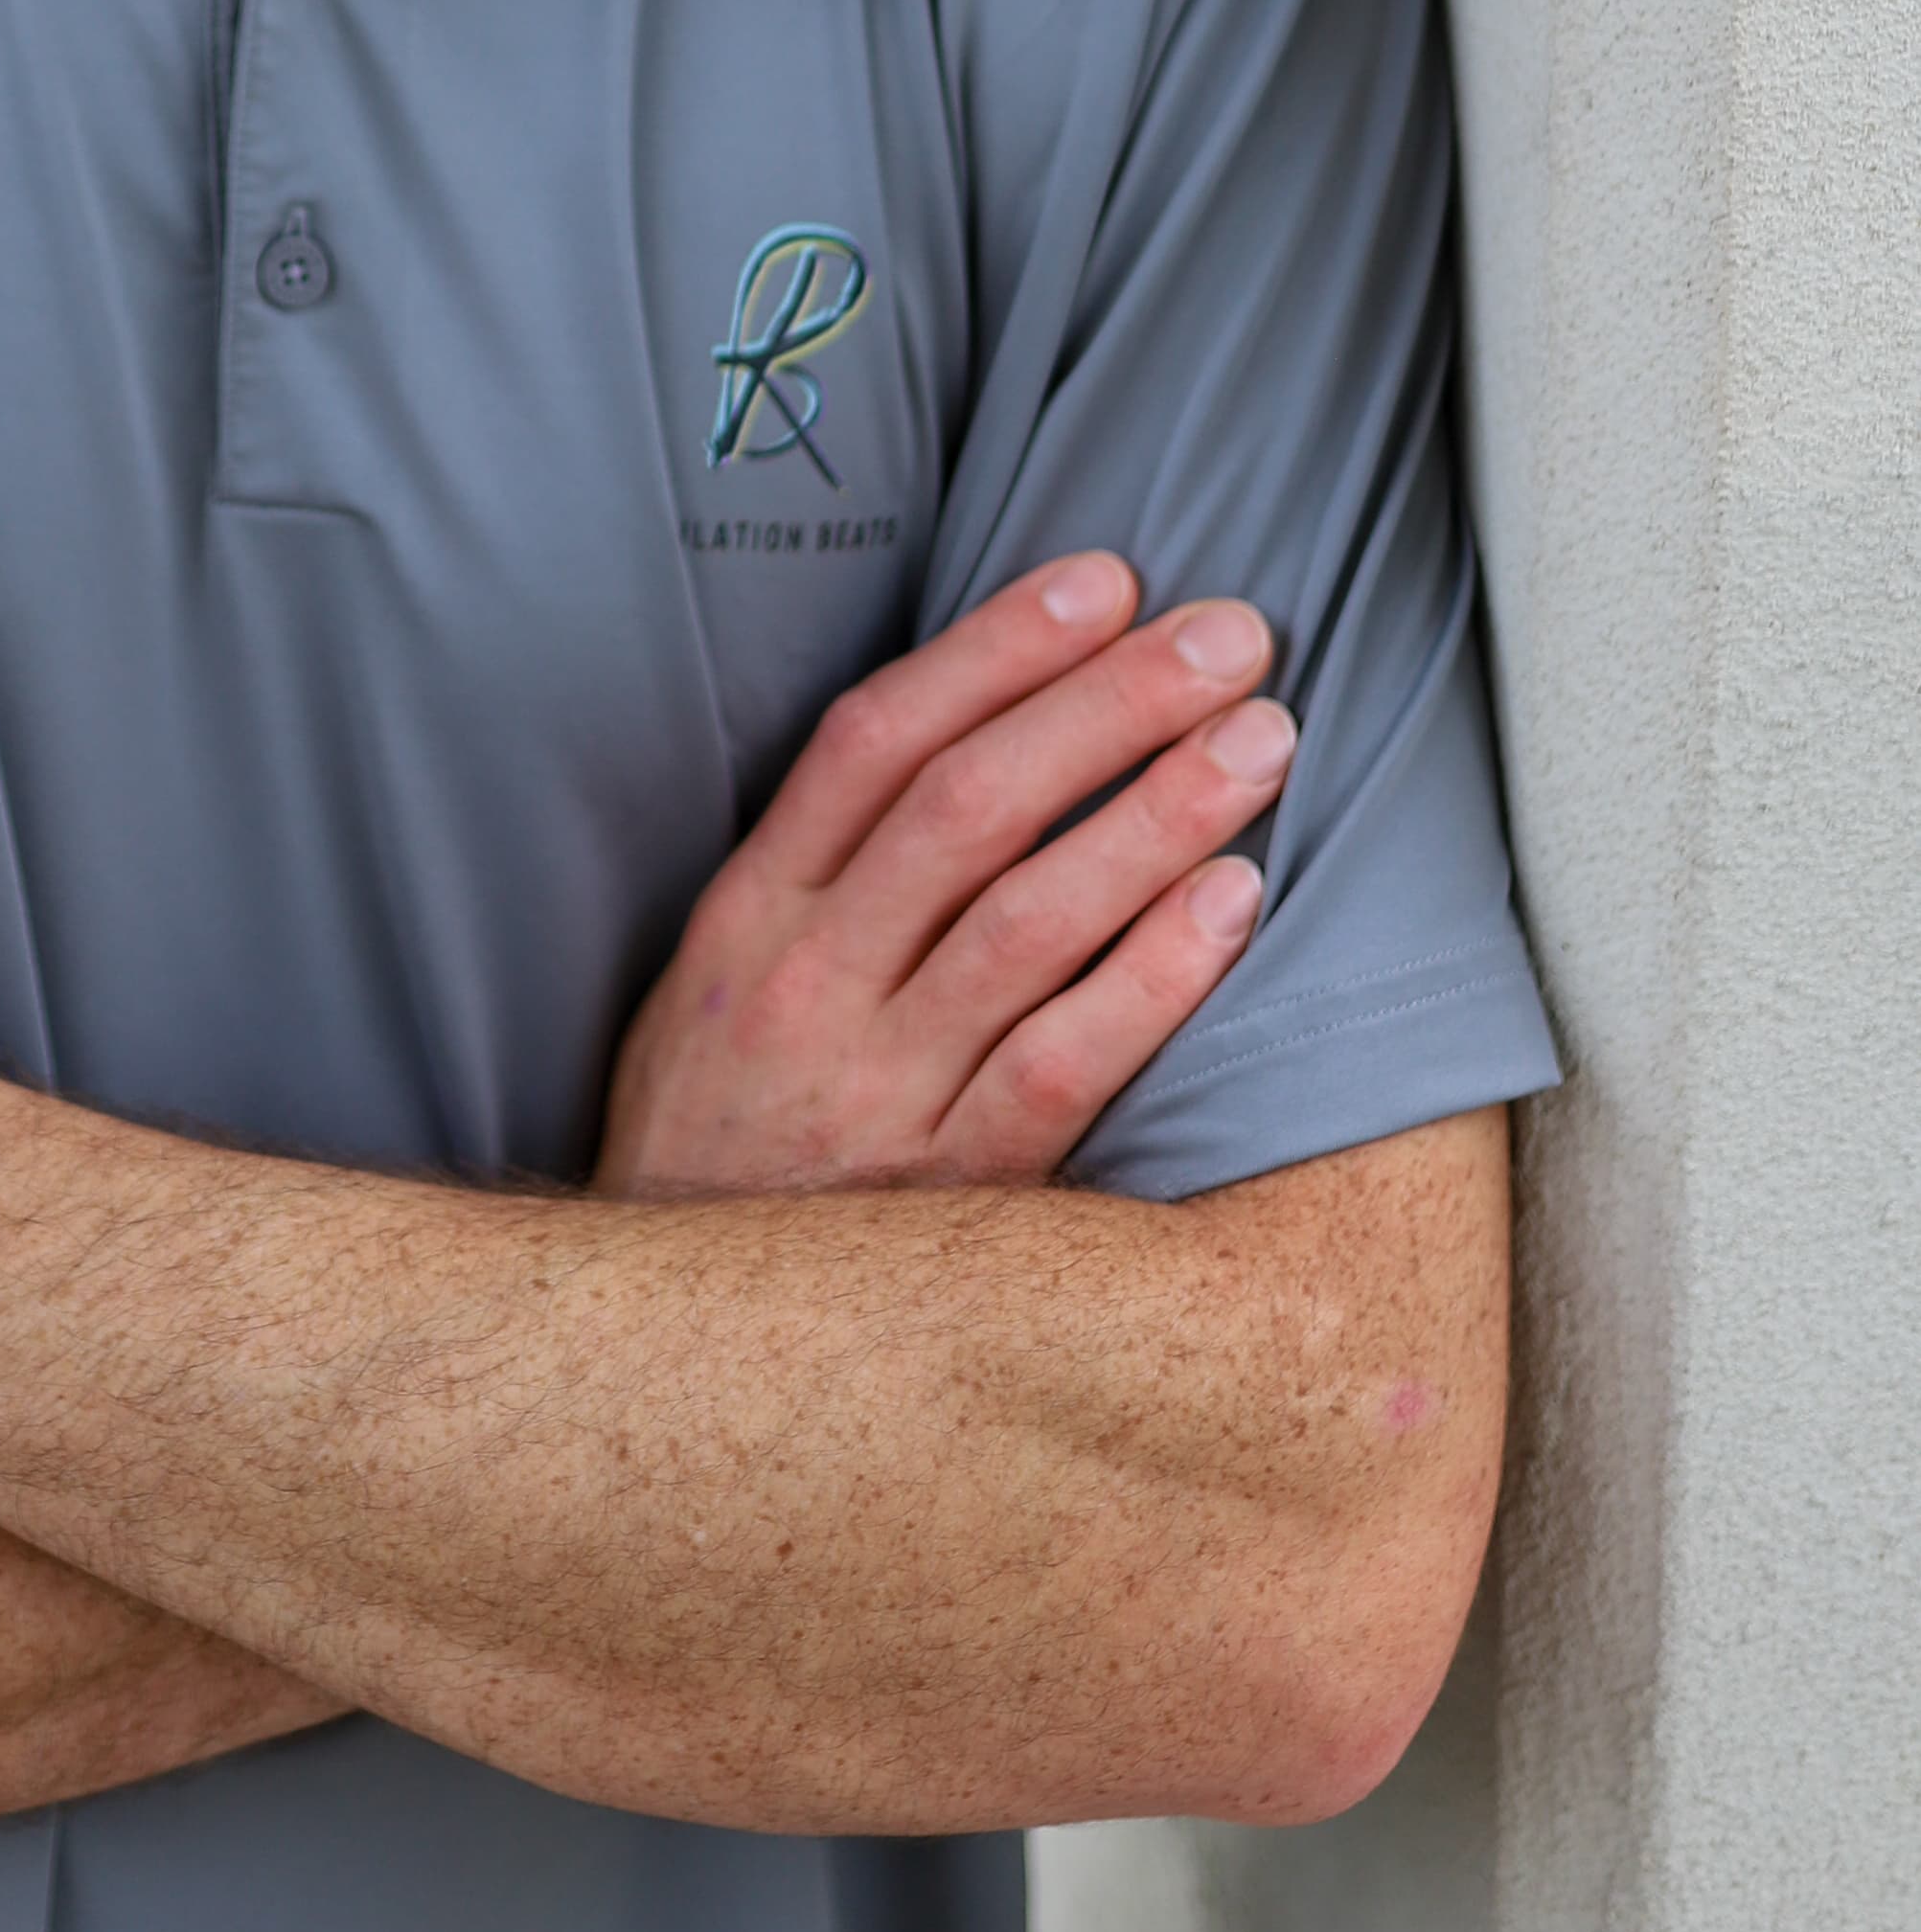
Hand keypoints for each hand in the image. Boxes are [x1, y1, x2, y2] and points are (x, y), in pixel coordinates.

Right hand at [595, 553, 1291, 1197]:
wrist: (671, 1352)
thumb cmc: (722, 1138)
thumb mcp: (718, 984)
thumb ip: (820, 874)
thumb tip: (969, 734)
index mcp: (751, 915)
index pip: (875, 740)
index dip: (997, 647)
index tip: (1106, 578)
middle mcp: (810, 985)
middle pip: (970, 804)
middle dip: (1107, 702)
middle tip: (1228, 634)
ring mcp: (879, 1090)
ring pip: (1029, 918)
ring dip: (1154, 813)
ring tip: (1259, 739)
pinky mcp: (954, 1192)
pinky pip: (1066, 1061)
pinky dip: (1153, 973)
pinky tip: (1233, 903)